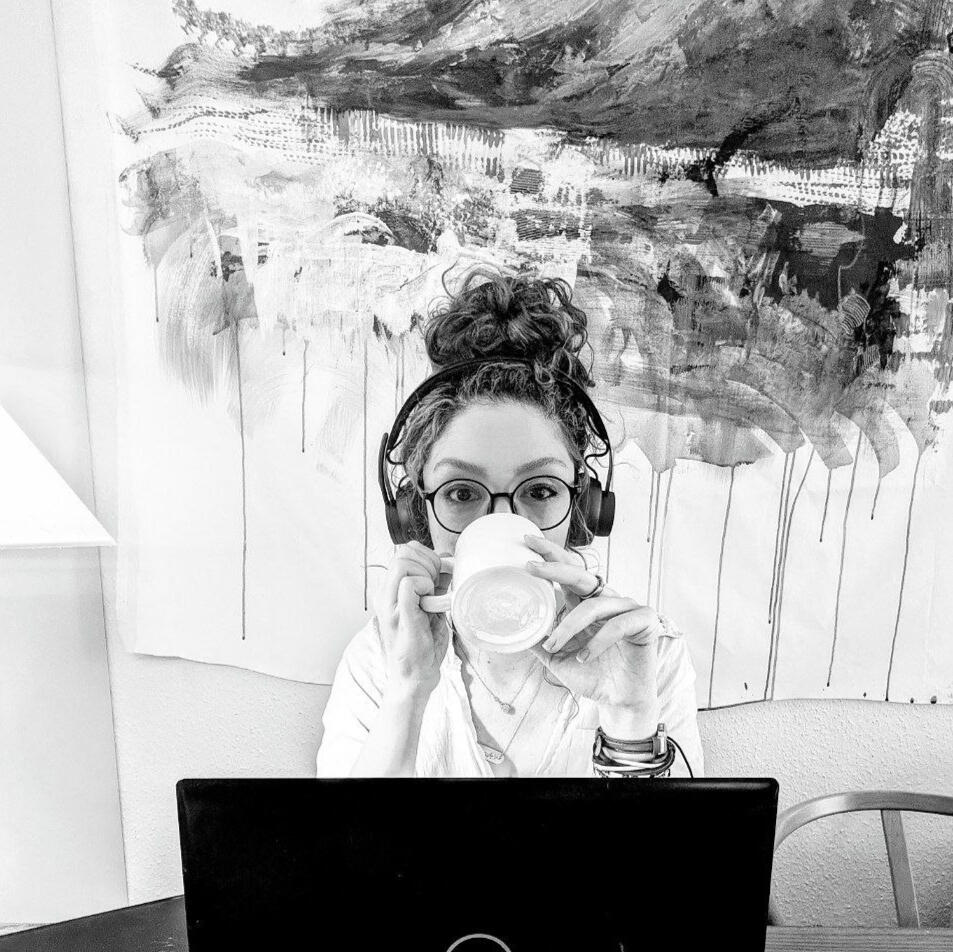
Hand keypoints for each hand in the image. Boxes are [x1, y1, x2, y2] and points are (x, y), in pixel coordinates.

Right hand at [374, 540, 452, 699]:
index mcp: (391, 591)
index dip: (425, 555)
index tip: (437, 575)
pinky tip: (430, 603)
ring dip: (425, 573)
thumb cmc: (423, 645)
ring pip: (402, 563)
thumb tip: (447, 562)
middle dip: (427, 561)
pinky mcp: (400, 616)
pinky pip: (408, 584)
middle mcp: (386, 595)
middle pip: (402, 552)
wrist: (415, 677)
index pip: (403, 551)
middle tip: (436, 584)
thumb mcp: (430, 606)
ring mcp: (390, 605)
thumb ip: (434, 584)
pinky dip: (424, 587)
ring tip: (432, 594)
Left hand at [523, 535, 661, 735]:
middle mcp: (607, 600)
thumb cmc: (592, 675)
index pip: (568, 573)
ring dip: (569, 626)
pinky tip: (586, 657)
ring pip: (594, 605)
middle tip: (530, 566)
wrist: (620, 701)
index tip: (528, 542)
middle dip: (555, 567)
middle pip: (581, 575)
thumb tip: (510, 630)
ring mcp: (628, 608)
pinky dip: (599, 641)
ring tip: (554, 647)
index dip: (551, 556)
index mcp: (587, 603)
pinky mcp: (645, 622)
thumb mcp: (557, 658)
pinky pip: (618, 624)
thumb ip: (538, 641)